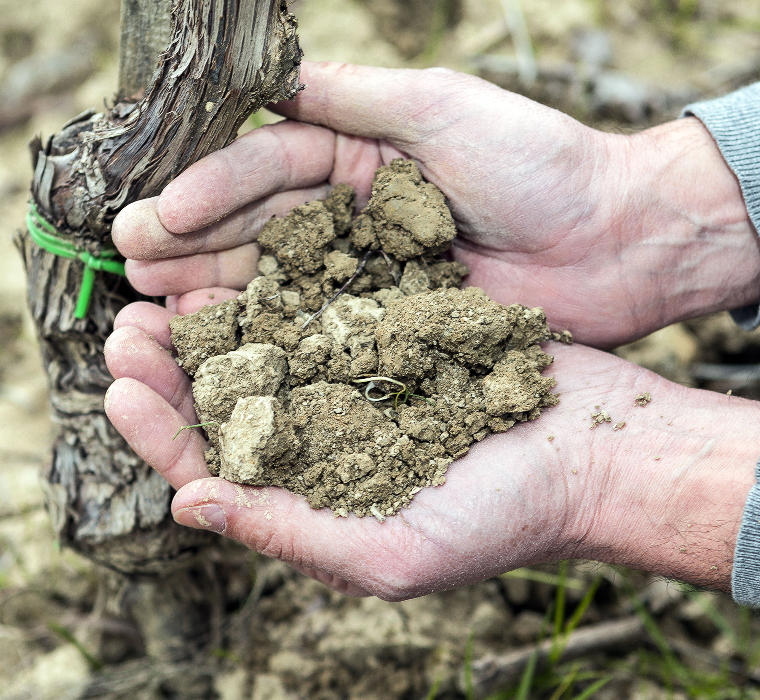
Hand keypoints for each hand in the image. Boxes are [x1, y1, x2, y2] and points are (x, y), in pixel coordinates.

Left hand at [104, 301, 756, 597]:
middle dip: (170, 369)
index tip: (122, 390)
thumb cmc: (503, 517)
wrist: (592, 450)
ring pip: (262, 354)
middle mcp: (323, 444)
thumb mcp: (391, 552)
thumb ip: (289, 533)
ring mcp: (354, 388)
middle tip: (127, 327)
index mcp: (314, 502)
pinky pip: (318, 317)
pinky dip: (280, 294)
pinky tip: (250, 265)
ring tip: (171, 288)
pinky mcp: (389, 344)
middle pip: (224, 408)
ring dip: (215, 322)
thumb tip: (187, 511)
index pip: (213, 473)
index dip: (161, 434)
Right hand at [112, 62, 759, 346]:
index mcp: (360, 157)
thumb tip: (272, 81)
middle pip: (257, 228)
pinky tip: (223, 348)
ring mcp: (370, 276)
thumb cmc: (538, 165)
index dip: (210, 190)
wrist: (615, 242)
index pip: (267, 169)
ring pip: (278, 282)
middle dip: (192, 243)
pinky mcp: (392, 327)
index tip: (156, 215)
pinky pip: (321, 330)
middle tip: (128, 264)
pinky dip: (271, 337)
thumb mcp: (440, 108)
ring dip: (215, 292)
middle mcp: (355, 216)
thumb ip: (353, 98)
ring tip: (154, 307)